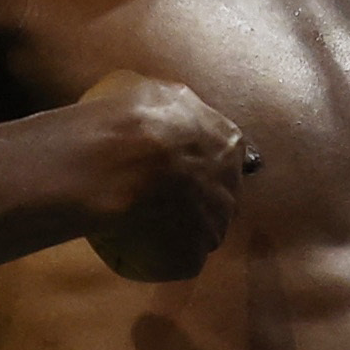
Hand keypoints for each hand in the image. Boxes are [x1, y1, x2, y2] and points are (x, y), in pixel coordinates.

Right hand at [78, 72, 255, 281]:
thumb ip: (161, 107)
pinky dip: (154, 258)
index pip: (221, 155)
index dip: (192, 162)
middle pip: (213, 196)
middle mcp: (231, 185)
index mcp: (228, 141)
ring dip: (172, 229)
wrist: (118, 157)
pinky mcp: (192, 259)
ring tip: (133, 221)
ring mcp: (214, 226)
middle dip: (187, 197)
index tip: (167, 167)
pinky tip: (129, 245)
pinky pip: (174, 261)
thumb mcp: (143, 88)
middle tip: (148, 195)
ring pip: (196, 230)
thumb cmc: (129, 115)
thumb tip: (149, 110)